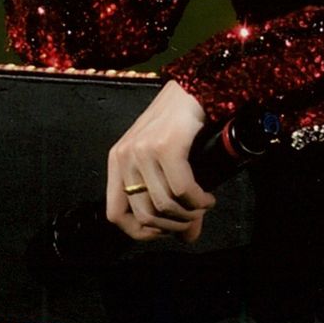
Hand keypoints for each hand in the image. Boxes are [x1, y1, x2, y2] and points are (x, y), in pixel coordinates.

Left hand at [106, 80, 215, 242]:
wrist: (197, 84)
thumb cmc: (182, 120)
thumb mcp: (167, 159)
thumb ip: (170, 195)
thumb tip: (188, 238)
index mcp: (118, 159)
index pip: (115, 214)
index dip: (140, 232)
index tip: (166, 231)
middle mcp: (125, 155)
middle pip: (144, 214)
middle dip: (172, 226)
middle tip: (193, 220)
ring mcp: (144, 149)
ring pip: (164, 205)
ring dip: (188, 214)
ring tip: (203, 206)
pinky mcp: (166, 145)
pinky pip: (182, 189)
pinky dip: (198, 200)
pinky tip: (207, 198)